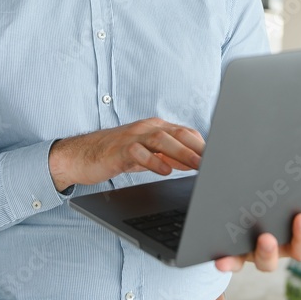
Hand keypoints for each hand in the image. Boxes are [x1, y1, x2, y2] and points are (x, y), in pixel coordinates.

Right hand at [49, 118, 203, 190]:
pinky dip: (154, 161)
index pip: (186, 133)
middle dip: (199, 148)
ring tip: (198, 166)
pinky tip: (165, 170)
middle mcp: (146, 129)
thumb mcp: (146, 155)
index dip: (204, 145)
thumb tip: (194, 162)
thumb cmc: (115, 155)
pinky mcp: (118, 150)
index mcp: (156, 128)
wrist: (80, 156)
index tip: (221, 159)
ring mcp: (132, 137)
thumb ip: (169, 156)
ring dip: (182, 153)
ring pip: (162, 140)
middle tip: (216, 162)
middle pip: (179, 134)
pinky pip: (138, 153)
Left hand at [213, 213, 300, 272]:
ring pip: (264, 261)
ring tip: (266, 238)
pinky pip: (230, 262)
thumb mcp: (295, 206)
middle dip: (299, 239)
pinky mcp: (231, 253)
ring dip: (267, 252)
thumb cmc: (271, 205)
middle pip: (293, 251)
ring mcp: (254, 251)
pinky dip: (227, 262)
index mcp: (294, 236)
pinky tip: (222, 259)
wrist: (229, 200)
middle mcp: (277, 246)